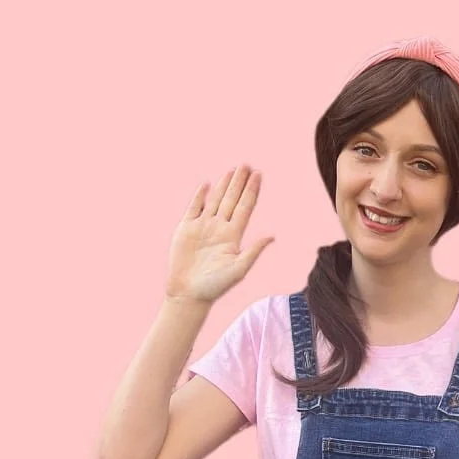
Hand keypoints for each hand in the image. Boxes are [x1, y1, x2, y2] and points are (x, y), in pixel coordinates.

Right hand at [165, 165, 274, 305]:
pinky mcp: (186, 229)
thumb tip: (272, 236)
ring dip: (224, 186)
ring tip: (233, 170)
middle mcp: (220, 229)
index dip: (252, 191)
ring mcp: (203, 227)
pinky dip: (200, 196)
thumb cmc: (215, 287)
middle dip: (239, 182)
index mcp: (233, 236)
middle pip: (232, 200)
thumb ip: (253, 251)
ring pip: (215, 201)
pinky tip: (208, 184)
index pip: (245, 207)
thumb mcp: (238, 269)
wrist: (188, 294)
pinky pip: (194, 208)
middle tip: (247, 165)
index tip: (258, 174)